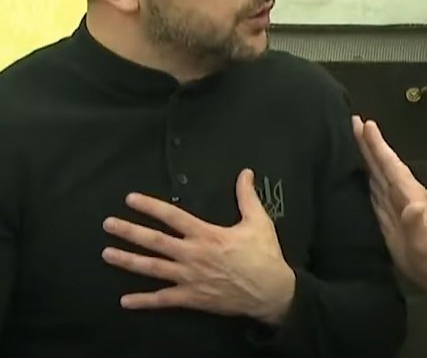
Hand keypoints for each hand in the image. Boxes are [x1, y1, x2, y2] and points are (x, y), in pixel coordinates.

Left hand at [101, 168, 295, 325]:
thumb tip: (245, 173)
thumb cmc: (264, 255)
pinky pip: (162, 300)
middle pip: (154, 241)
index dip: (150, 206)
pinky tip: (124, 301)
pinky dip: (143, 301)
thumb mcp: (259, 221)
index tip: (130, 199)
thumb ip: (247, 196)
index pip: (173, 216)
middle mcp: (192, 255)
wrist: (271, 291)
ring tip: (107, 254)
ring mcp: (189, 278)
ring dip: (128, 261)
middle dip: (129, 232)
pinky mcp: (191, 298)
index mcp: (207, 235)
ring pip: (152, 268)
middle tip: (108, 224)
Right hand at [352, 117, 426, 303]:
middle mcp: (401, 194)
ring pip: (376, 173)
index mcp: (409, 194)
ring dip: (364, 156)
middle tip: (351, 120)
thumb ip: (418, 225)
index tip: (365, 124)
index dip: (378, 146)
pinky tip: (355, 172)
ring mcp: (394, 204)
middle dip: (367, 143)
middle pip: (381, 164)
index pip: (390, 165)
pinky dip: (364, 176)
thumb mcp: (426, 242)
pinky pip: (373, 189)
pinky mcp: (387, 216)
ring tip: (349, 138)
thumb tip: (412, 206)